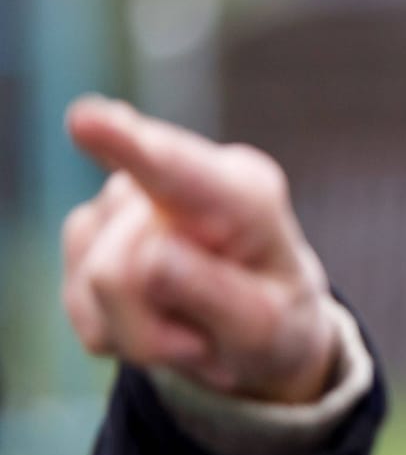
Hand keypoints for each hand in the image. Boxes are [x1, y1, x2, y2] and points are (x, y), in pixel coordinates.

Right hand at [61, 97, 338, 403]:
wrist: (259, 330)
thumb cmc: (275, 321)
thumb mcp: (268, 328)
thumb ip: (217, 294)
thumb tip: (147, 259)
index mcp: (242, 192)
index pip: (177, 169)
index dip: (127, 142)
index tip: (86, 119)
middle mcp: (176, 181)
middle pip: (122, 265)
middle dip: (158, 324)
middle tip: (212, 335)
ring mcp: (123, 203)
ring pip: (99, 286)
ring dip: (146, 332)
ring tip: (193, 325)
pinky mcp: (87, 235)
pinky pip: (81, 308)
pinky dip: (122, 334)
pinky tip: (162, 323)